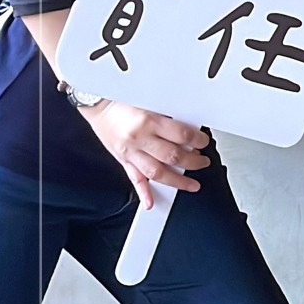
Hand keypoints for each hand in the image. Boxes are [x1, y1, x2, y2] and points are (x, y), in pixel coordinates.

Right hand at [83, 101, 211, 209]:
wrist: (98, 105)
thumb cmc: (124, 101)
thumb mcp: (150, 103)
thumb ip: (168, 117)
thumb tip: (190, 130)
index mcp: (149, 121)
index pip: (182, 135)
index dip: (198, 140)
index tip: (204, 142)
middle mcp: (140, 139)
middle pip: (173, 156)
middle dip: (194, 162)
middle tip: (204, 162)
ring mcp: (131, 152)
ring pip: (157, 172)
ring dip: (178, 181)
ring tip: (192, 184)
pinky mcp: (123, 160)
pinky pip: (134, 179)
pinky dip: (144, 193)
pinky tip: (151, 202)